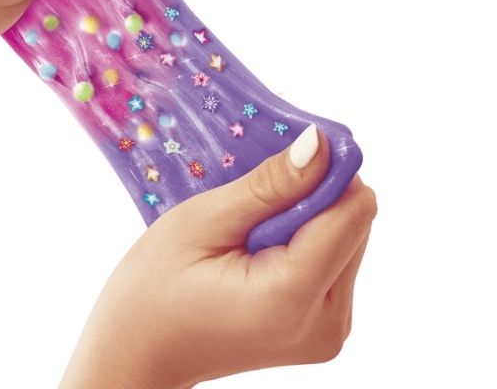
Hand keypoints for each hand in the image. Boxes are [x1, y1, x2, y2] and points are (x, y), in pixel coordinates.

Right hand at [60, 128, 377, 387]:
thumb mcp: (203, 222)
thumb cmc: (154, 289)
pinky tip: (258, 248)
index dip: (325, 172)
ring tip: (250, 228)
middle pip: (356, 224)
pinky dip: (302, 242)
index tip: (282, 159)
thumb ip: (269, 185)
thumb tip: (319, 144)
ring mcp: (329, 332)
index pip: (353, 210)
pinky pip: (333, 263)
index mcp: (294, 297)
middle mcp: (328, 322)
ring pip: (348, 239)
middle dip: (312, 196)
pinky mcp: (324, 330)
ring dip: (306, 219)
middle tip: (252, 200)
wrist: (141, 352)